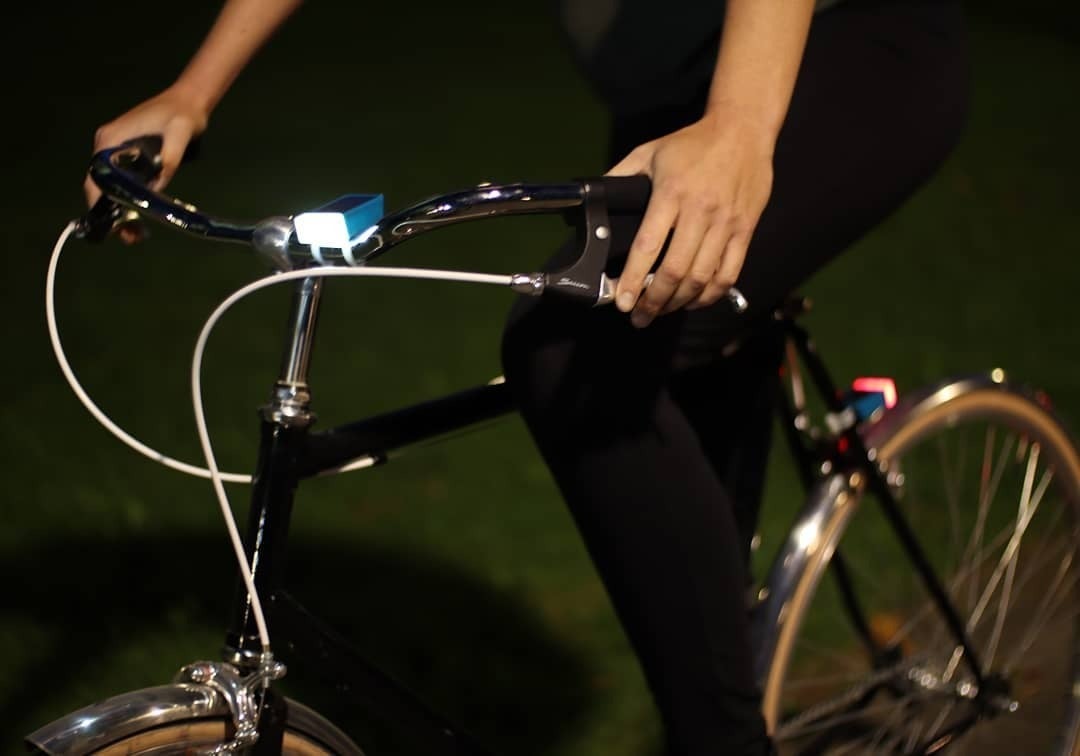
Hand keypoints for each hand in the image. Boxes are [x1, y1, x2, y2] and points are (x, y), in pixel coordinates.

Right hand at [84, 85, 208, 242]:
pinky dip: (128, 201)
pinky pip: (122, 182)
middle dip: (111, 214)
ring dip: (120, 211)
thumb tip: (157, 187)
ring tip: (136, 235)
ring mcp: (115, 150)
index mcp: (111, 139)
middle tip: (130, 237)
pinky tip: (140, 218)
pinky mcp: (127, 156)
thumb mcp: (180, 134)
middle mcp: (107, 145)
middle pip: (101, 186)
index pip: (96, 176)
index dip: (100, 203)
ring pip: (111, 187)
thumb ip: (169, 159)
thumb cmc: (183, 115)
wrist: (189, 102)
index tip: (112, 225)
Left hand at [607, 108, 774, 326]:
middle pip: (676, 271)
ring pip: (702, 277)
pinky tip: (694, 301)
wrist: (743, 130)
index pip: (649, 247)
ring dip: (679, 303)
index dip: (634, 280)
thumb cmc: (692, 143)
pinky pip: (728, 273)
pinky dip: (710, 295)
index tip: (622, 301)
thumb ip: (621, 174)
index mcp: (671, 193)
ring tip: (661, 312)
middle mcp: (700, 212)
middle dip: (654, 301)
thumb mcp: (650, 151)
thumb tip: (595, 197)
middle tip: (639, 317)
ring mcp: (726, 223)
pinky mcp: (745, 230)